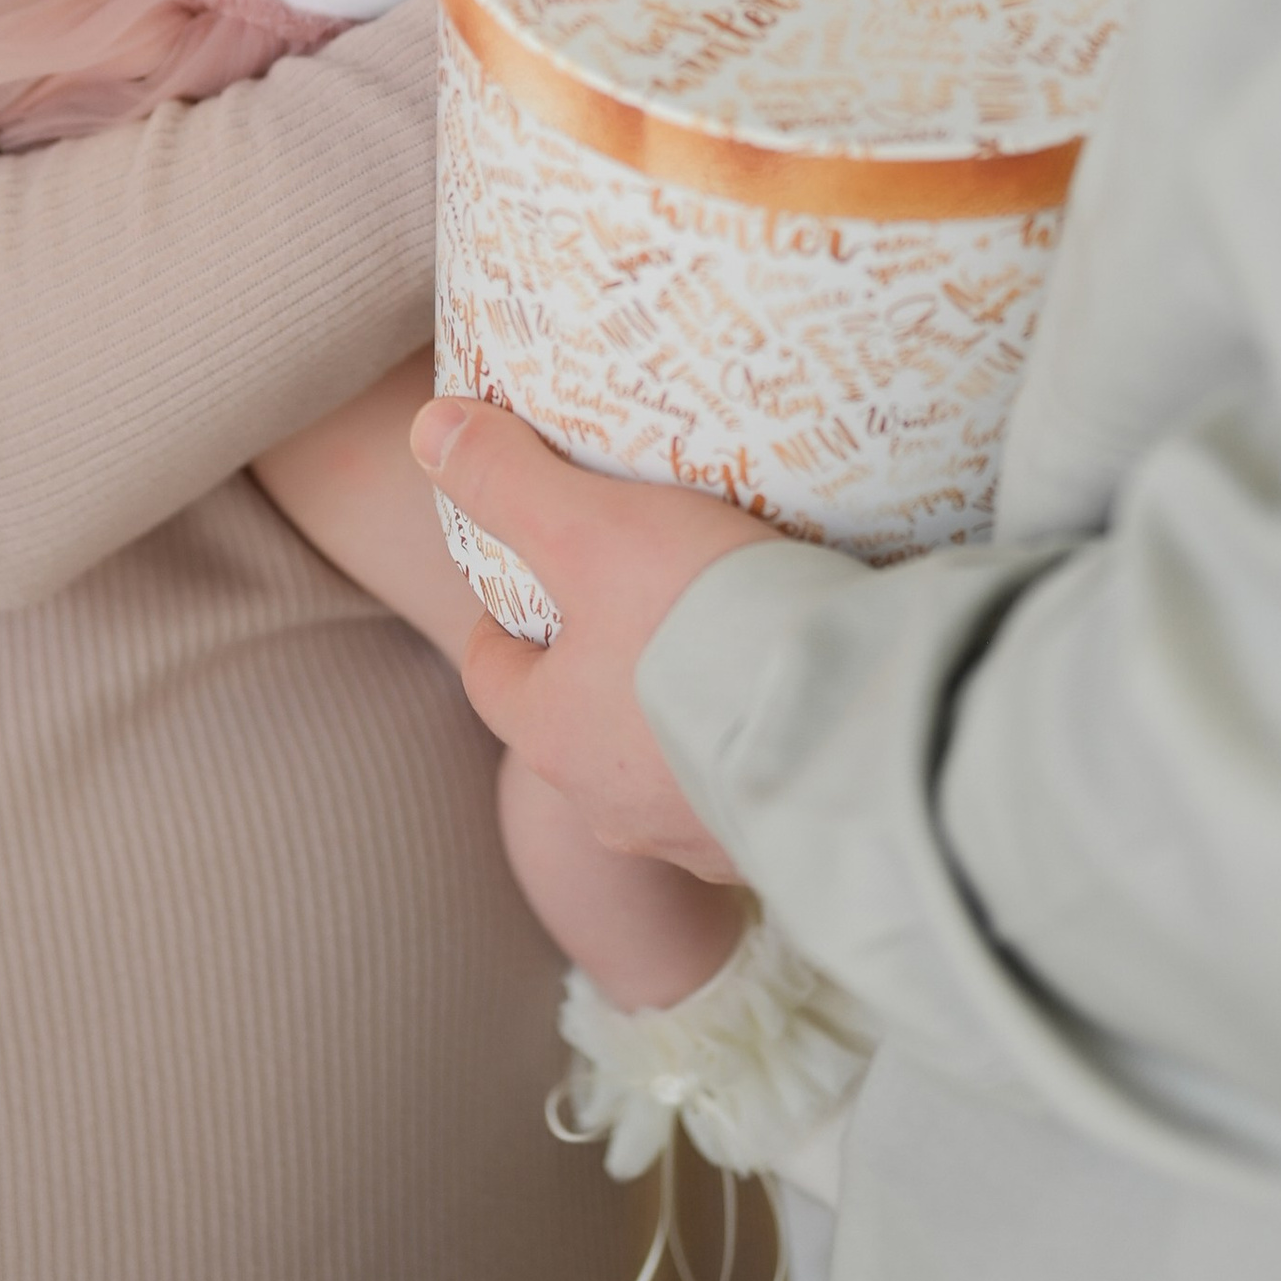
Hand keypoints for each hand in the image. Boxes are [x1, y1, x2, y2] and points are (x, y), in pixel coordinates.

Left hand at [414, 397, 774, 877]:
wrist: (850, 730)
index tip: (535, 582)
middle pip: (579, 728)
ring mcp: (696, 839)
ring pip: (663, 772)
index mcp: (552, 735)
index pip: (493, 676)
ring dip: (679, 722)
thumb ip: (509, 480)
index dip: (506, 623)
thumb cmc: (701, 625)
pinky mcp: (779, 850)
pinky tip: (795, 708)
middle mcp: (612, 808)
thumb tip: (430, 431)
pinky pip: (749, 796)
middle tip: (640, 605)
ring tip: (727, 654)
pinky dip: (757, 753)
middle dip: (599, 672)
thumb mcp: (592, 528)